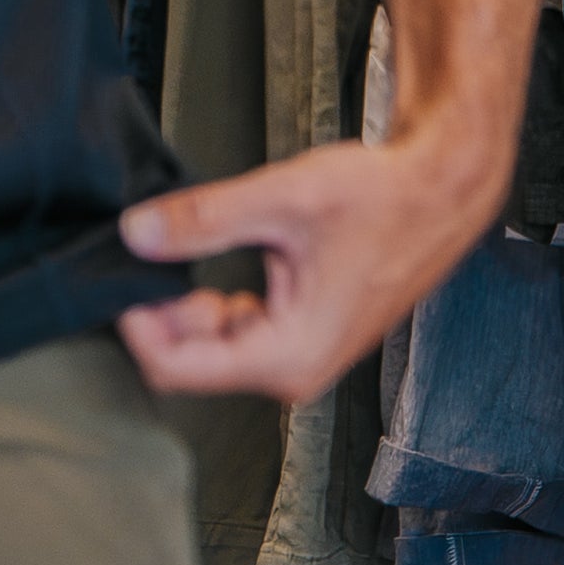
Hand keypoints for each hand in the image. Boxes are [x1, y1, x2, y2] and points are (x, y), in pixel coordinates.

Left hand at [110, 135, 500, 403]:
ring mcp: (300, 358)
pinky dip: (217, 303)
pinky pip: (239, 333)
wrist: (440, 193)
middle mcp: (294, 371)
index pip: (177, 369)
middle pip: (191, 362)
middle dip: (162, 312)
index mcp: (289, 356)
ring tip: (189, 245)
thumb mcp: (282, 199)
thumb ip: (204, 219)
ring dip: (189, 306)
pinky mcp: (304, 337)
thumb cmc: (382, 199)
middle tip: (152, 251)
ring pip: (213, 348)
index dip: (138, 326)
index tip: (123, 280)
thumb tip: (137, 233)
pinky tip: (220, 259)